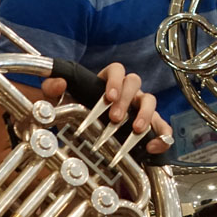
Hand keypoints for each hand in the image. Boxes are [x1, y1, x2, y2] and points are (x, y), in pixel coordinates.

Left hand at [40, 63, 172, 153]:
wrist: (91, 136)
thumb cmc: (80, 112)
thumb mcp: (63, 102)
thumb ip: (54, 90)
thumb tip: (56, 82)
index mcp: (109, 81)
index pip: (117, 70)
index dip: (115, 80)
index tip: (109, 96)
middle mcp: (128, 91)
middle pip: (134, 83)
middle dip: (126, 100)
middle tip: (116, 118)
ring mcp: (140, 107)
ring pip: (150, 101)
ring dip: (145, 114)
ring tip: (137, 130)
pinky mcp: (150, 125)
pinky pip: (162, 126)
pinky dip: (162, 135)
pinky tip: (153, 146)